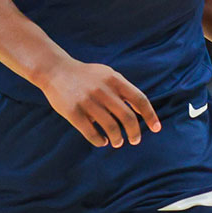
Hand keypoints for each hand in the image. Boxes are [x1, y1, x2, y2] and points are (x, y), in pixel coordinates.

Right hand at [35, 59, 160, 147]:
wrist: (55, 70)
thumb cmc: (86, 76)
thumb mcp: (108, 75)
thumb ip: (125, 90)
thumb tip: (142, 112)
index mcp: (114, 79)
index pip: (139, 99)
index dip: (150, 115)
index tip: (156, 128)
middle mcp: (102, 90)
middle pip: (127, 117)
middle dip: (134, 133)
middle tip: (135, 140)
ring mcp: (87, 101)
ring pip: (111, 128)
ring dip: (117, 139)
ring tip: (117, 142)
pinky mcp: (73, 112)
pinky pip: (91, 133)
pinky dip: (99, 141)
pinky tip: (102, 141)